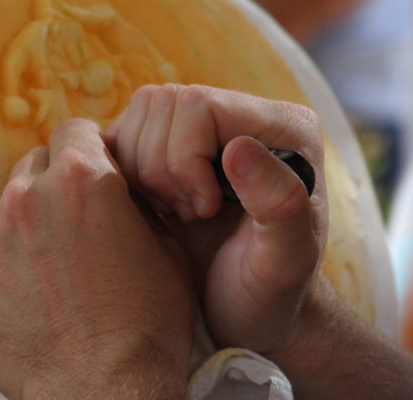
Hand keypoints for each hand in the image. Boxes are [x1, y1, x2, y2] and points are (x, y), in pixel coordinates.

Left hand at [0, 119, 193, 399]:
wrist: (105, 390)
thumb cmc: (148, 322)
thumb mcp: (166, 245)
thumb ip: (133, 199)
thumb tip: (119, 183)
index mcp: (82, 177)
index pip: (74, 130)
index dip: (89, 151)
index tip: (94, 175)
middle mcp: (28, 195)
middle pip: (36, 167)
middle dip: (55, 188)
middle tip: (77, 228)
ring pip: (10, 214)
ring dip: (30, 231)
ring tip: (57, 275)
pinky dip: (7, 271)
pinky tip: (34, 301)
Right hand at [104, 84, 327, 354]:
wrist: (249, 311)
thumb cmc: (272, 293)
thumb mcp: (286, 261)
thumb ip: (280, 203)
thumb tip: (238, 147)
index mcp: (282, 126)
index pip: (200, 104)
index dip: (184, 158)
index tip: (205, 211)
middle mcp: (244, 113)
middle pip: (164, 102)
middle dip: (161, 167)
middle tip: (190, 215)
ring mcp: (205, 125)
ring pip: (141, 111)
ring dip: (143, 170)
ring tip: (177, 212)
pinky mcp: (172, 142)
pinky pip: (126, 130)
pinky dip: (126, 170)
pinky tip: (156, 208)